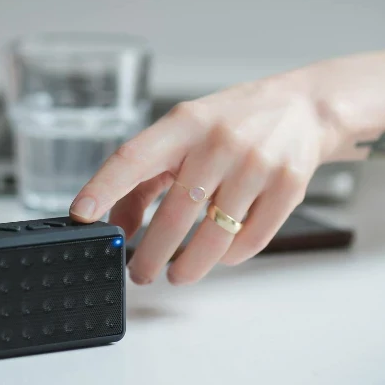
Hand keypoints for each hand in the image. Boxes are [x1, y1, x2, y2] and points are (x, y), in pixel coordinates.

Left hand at [69, 71, 336, 284]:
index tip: (82, 214)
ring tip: (177, 274)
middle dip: (151, 254)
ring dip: (190, 266)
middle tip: (140, 273)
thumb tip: (117, 226)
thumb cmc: (231, 124)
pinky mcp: (287, 187)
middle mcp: (220, 141)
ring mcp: (257, 164)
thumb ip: (146, 178)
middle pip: (175, 213)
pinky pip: (250, 240)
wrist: (302, 110)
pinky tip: (220, 255)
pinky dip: (229, 258)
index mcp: (185, 123)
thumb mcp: (184, 134)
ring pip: (215, 236)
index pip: (135, 156)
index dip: (105, 186)